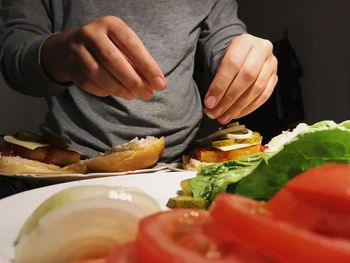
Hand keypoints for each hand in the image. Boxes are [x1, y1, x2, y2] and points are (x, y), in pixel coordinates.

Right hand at [41, 16, 166, 99]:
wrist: (72, 46)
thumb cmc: (108, 47)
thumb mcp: (123, 47)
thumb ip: (139, 63)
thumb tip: (157, 84)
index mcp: (111, 24)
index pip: (132, 45)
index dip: (148, 66)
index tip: (160, 84)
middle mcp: (91, 33)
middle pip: (113, 60)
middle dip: (133, 80)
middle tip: (147, 94)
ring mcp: (77, 49)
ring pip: (98, 73)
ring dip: (119, 89)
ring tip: (133, 96)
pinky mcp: (69, 65)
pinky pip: (87, 82)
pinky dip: (103, 91)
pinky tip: (113, 93)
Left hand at [203, 33, 277, 123]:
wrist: (243, 53)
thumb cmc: (228, 59)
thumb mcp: (219, 61)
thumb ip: (215, 80)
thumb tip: (210, 105)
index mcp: (244, 41)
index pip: (232, 64)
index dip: (220, 85)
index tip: (209, 102)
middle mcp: (262, 49)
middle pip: (247, 76)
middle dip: (229, 98)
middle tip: (216, 112)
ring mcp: (272, 63)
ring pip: (257, 88)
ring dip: (239, 106)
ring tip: (224, 117)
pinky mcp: (275, 77)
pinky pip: (264, 96)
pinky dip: (249, 108)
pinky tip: (237, 114)